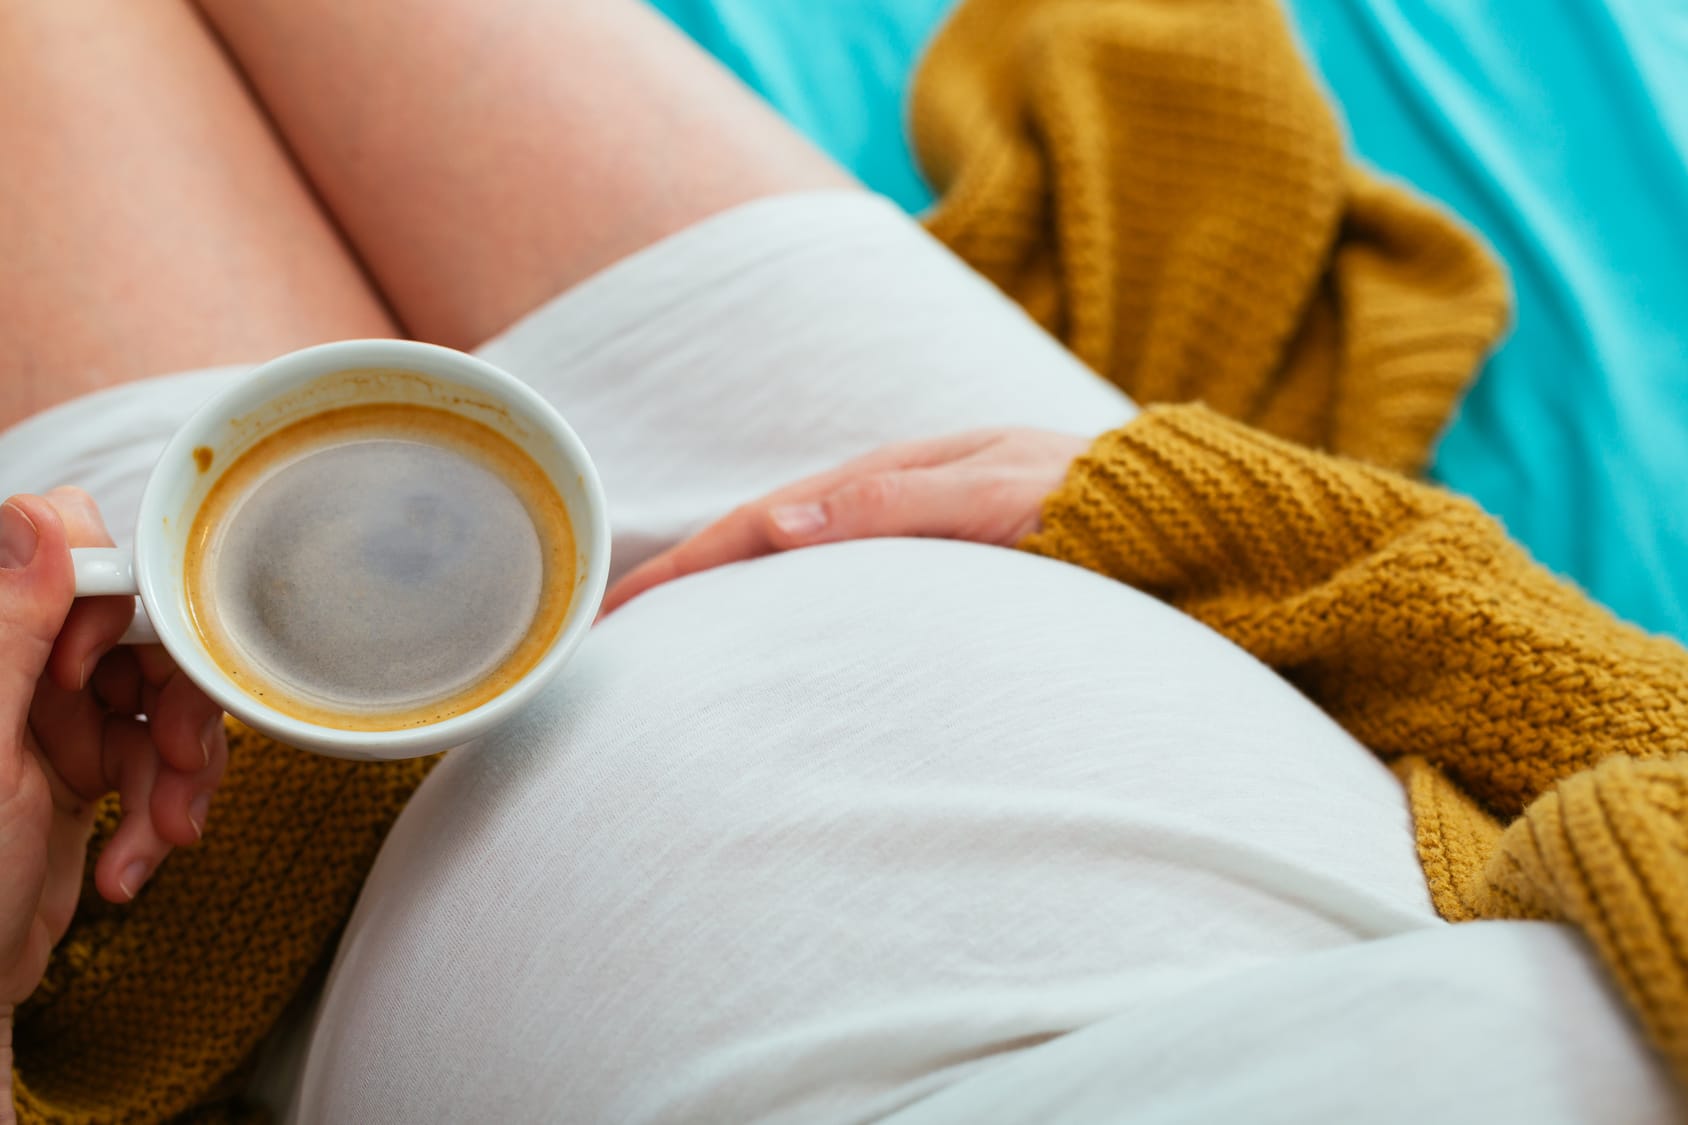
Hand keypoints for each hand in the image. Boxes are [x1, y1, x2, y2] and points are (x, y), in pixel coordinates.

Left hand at [1, 490, 226, 1014]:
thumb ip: (10, 630)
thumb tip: (39, 516)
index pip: (79, 563)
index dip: (120, 610)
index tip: (105, 673)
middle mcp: (23, 670)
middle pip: (142, 637)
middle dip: (174, 706)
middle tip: (180, 760)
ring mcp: (57, 722)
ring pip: (164, 703)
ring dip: (178, 775)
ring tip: (161, 834)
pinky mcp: (89, 772)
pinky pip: (160, 763)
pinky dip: (162, 813)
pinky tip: (133, 862)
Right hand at [602, 428, 1089, 614]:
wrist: (1194, 524)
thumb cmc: (1105, 506)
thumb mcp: (1005, 494)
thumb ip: (902, 503)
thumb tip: (782, 525)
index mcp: (898, 476)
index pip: (764, 520)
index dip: (688, 563)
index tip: (618, 607)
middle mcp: (895, 501)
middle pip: (766, 540)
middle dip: (688, 580)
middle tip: (614, 630)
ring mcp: (917, 536)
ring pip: (800, 566)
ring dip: (731, 595)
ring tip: (670, 639)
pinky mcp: (944, 572)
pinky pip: (845, 588)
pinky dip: (790, 608)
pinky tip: (773, 639)